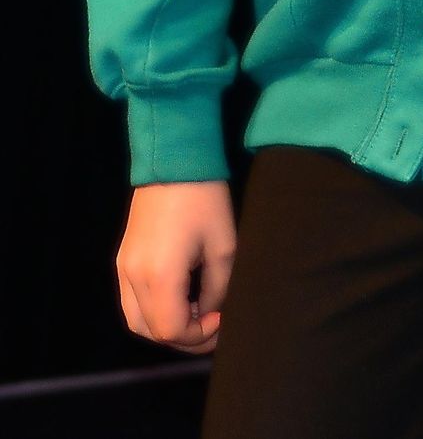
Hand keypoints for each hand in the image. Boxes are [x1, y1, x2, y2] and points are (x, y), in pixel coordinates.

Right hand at [118, 181, 234, 351]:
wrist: (173, 161)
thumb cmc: (206, 200)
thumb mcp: (224, 246)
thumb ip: (218, 288)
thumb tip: (211, 312)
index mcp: (159, 276)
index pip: (171, 330)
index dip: (198, 335)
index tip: (222, 318)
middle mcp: (133, 279)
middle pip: (150, 332)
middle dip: (183, 336)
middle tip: (212, 323)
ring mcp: (122, 270)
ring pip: (136, 321)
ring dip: (165, 326)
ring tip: (197, 312)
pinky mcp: (121, 261)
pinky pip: (131, 302)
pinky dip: (153, 311)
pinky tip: (179, 298)